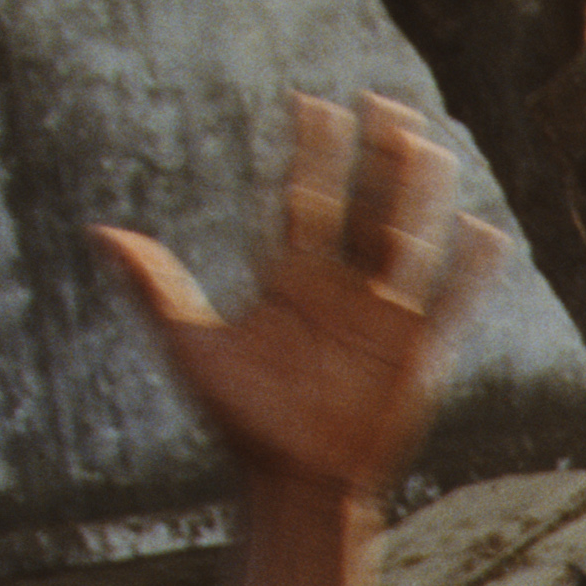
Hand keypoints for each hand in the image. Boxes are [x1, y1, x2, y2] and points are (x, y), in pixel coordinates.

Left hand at [89, 94, 505, 504]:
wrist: (294, 485)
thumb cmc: (244, 422)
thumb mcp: (192, 348)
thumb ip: (154, 288)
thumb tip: (101, 231)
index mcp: (291, 279)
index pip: (304, 199)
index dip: (309, 152)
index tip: (309, 101)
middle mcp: (341, 288)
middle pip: (363, 206)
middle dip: (374, 156)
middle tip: (383, 101)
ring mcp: (383, 318)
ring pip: (406, 241)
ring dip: (417, 195)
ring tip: (426, 144)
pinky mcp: (415, 354)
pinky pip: (448, 304)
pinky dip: (468, 272)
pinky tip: (484, 230)